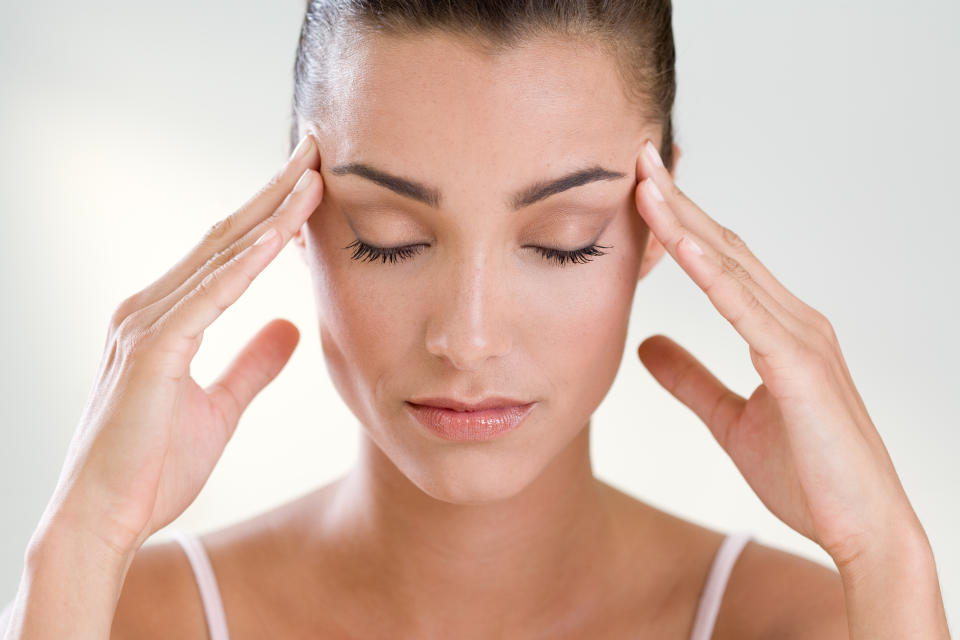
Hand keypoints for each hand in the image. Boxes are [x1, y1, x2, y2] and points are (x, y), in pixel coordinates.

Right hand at [38, 134, 323, 556]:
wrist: (103, 520)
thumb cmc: (150, 468)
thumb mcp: (220, 408)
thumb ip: (252, 364)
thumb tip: (290, 328)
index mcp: (167, 317)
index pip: (229, 250)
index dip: (271, 212)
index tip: (313, 181)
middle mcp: (152, 307)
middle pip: (226, 235)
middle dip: (275, 190)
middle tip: (318, 148)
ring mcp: (147, 324)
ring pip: (221, 252)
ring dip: (271, 210)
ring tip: (315, 172)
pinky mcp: (153, 350)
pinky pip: (211, 293)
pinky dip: (248, 260)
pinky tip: (283, 231)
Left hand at [633, 140, 922, 569]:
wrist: (862, 530)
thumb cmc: (809, 476)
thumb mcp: (729, 420)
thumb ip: (691, 380)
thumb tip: (646, 346)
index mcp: (778, 330)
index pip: (721, 261)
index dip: (682, 224)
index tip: (640, 191)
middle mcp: (794, 321)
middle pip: (725, 246)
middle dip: (680, 202)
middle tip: (637, 157)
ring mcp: (801, 339)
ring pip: (733, 266)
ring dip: (686, 222)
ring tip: (645, 184)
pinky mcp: (799, 367)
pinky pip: (746, 310)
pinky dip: (712, 274)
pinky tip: (681, 243)